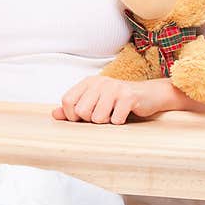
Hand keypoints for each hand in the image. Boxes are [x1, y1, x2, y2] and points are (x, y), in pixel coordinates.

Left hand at [52, 76, 170, 124]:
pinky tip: (125, 114)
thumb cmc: (118, 101)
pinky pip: (115, 119)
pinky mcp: (128, 96)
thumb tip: (54, 114)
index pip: (67, 101)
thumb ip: (74, 108)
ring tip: (114, 113)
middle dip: (91, 120)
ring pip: (98, 118)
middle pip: (81, 111)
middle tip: (103, 115)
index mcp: (88, 82)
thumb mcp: (94, 102)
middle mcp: (99, 82)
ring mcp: (114, 88)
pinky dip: (119, 122)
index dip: (72, 115)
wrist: (150, 95)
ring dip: (106, 122)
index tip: (82, 119)